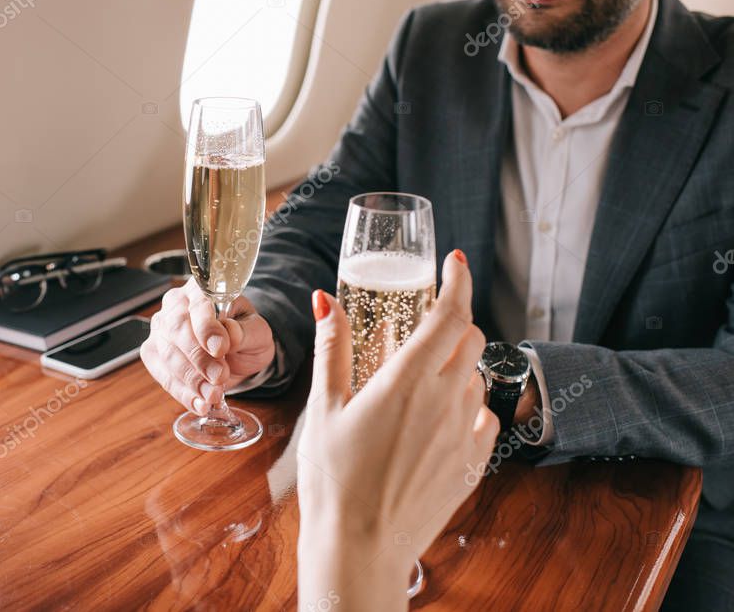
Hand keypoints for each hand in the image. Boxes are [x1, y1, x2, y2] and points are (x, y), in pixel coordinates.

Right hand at [140, 278, 275, 414]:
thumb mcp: (258, 331)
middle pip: (177, 329)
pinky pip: (163, 376)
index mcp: (202, 289)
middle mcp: (176, 305)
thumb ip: (247, 331)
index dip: (207, 327)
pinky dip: (183, 394)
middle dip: (199, 358)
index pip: (198, 304)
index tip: (221, 348)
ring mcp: (161, 329)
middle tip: (220, 377)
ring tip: (213, 395)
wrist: (237, 352)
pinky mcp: (154, 354)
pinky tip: (200, 403)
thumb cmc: (245, 334)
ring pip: (168, 355)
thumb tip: (230, 332)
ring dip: (191, 380)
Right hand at [297, 251, 498, 610]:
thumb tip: (325, 300)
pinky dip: (468, 407)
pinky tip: (441, 419)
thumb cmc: (333, 480)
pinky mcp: (471, 466)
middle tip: (425, 327)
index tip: (456, 262)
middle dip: (454, 322)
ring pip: (476, 379)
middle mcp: (446, 401)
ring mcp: (464, 435)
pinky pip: (484, 420)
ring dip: (457, 366)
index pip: (451, 314)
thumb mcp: (324, 408)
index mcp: (409, 381)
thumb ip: (331, 348)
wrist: (358, 548)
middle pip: (470, 340)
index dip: (459, 281)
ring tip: (420, 382)